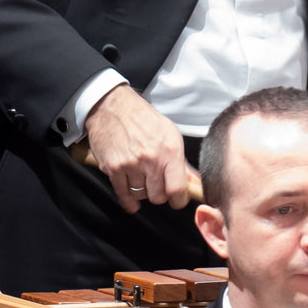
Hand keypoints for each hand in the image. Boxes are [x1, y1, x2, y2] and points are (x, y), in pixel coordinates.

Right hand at [79, 84, 196, 211]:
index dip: (179, 200)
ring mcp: (131, 165)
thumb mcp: (170, 134)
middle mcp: (151, 159)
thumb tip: (194, 182)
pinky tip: (131, 199)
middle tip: (157, 184)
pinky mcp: (113, 168)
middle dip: (159, 193)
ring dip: (143, 191)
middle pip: (158, 197)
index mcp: (170, 151)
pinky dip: (128, 200)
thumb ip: (182, 162)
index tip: (177, 199)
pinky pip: (123, 195)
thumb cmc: (143, 118)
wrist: (113, 107)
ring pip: (141, 196)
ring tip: (142, 179)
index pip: (177, 190)